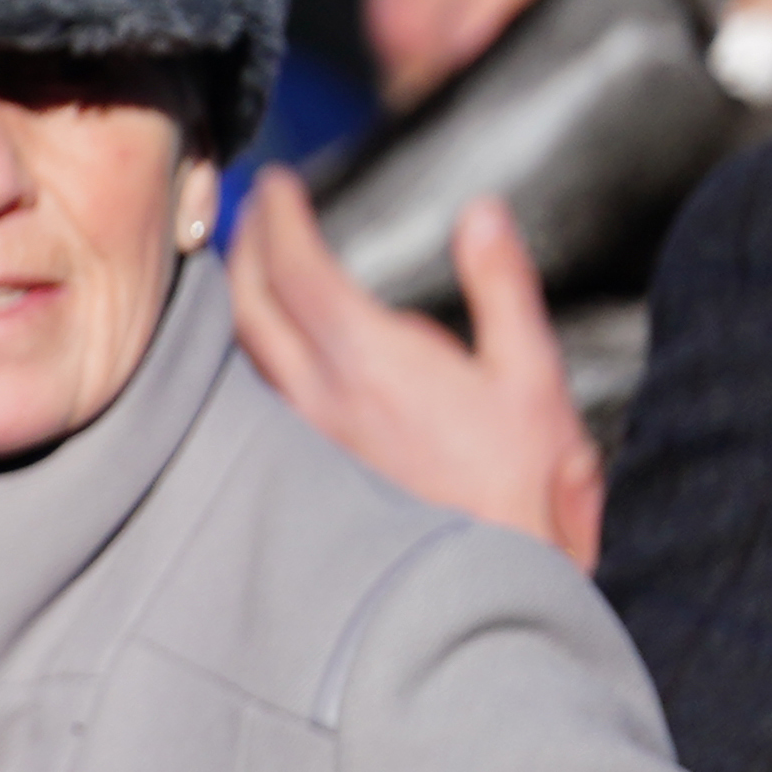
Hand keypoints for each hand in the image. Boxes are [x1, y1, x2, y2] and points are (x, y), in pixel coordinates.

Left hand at [226, 172, 603, 566]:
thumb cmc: (525, 490)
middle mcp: (317, 396)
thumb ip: (502, 287)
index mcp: (369, 360)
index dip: (279, 214)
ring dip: (238, 297)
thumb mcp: (533, 378)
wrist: (492, 589)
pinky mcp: (299, 472)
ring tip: (247, 264)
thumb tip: (481, 211)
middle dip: (244, 244)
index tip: (278, 181)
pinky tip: (264, 349)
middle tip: (254, 210)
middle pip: (249, 301)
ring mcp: (301, 437)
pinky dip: (247, 350)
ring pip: (242, 350)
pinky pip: (253, 394)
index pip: (295, 266)